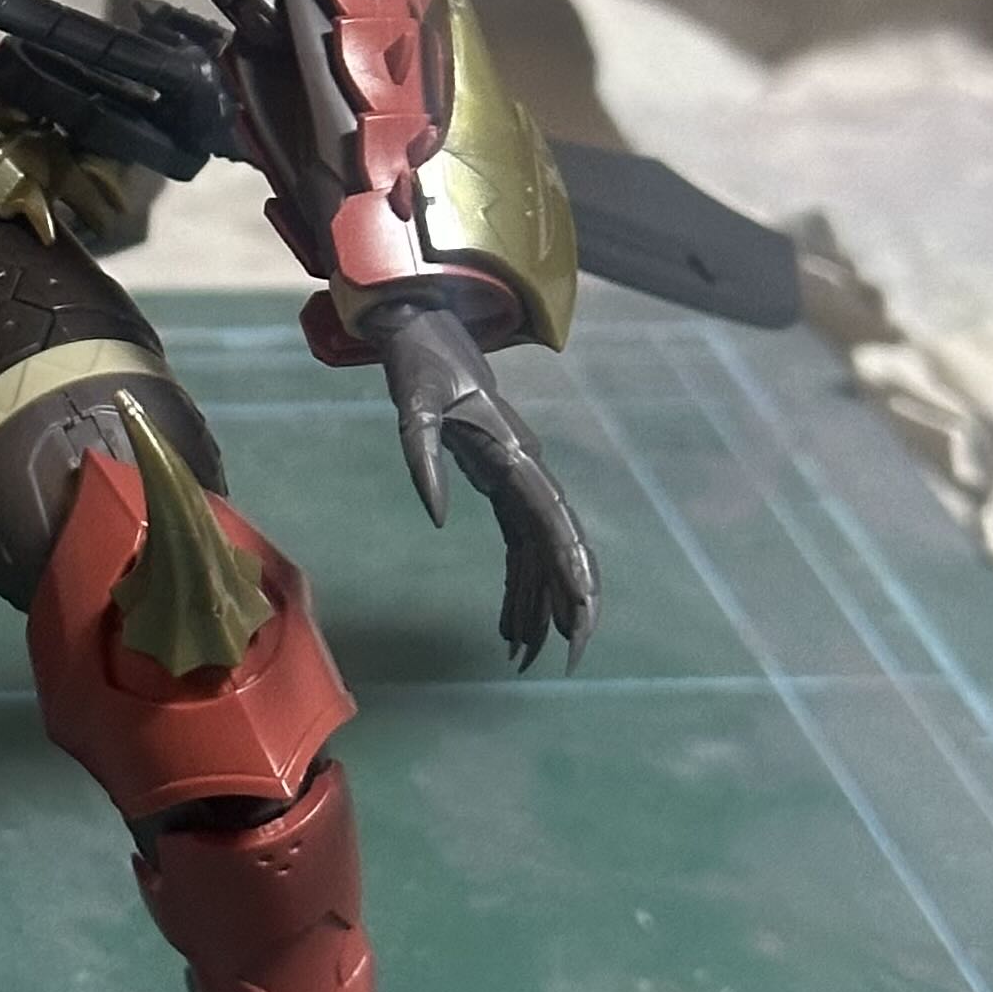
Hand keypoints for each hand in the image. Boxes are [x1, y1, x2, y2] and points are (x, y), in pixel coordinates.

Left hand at [362, 293, 597, 669]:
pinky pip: (518, 547)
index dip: (572, 574)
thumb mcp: (411, 409)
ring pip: (540, 554)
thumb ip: (423, 461)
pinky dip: (518, 587)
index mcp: (516, 457)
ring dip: (538, 606)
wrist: (426, 332)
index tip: (581, 619)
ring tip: (524, 658)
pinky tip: (509, 626)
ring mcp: (518, 482)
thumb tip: (439, 519)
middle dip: (569, 604)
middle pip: (561, 547)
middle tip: (567, 659)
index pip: (554, 525)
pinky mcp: (501, 488)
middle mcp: (528, 473)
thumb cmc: (420, 367)